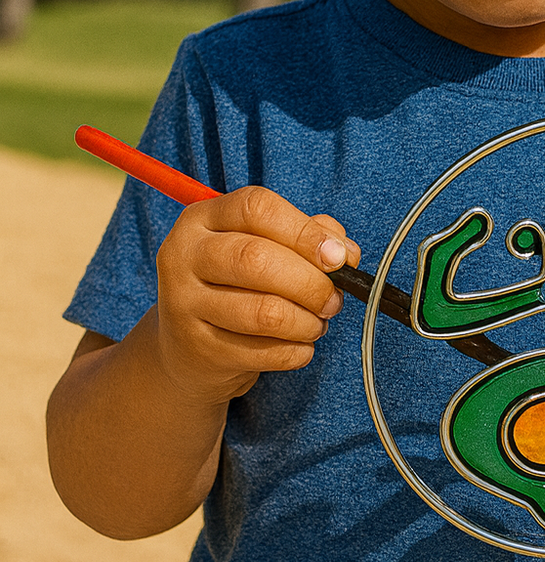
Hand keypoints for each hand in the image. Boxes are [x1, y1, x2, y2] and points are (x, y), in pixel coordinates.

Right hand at [154, 187, 360, 405]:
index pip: (256, 209)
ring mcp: (184, 304)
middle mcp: (183, 255)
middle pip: (256, 259)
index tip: (338, 256)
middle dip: (311, 283)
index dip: (304, 231)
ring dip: (307, 322)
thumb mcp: (261, 246)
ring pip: (264, 312)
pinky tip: (300, 346)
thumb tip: (344, 252)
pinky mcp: (198, 349)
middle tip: (333, 300)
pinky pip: (263, 353)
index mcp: (202, 218)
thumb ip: (305, 236)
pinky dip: (296, 351)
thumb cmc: (235, 285)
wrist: (187, 345)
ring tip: (317, 324)